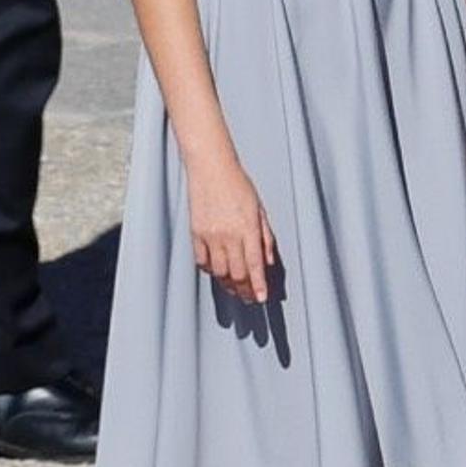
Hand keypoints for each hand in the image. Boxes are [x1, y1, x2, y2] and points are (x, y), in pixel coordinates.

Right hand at [186, 144, 276, 304]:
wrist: (211, 168)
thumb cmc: (237, 184)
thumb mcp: (260, 209)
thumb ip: (265, 237)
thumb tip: (269, 261)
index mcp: (248, 228)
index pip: (255, 265)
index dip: (259, 285)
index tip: (261, 298)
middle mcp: (229, 235)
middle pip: (237, 274)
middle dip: (245, 290)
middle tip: (250, 297)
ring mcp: (210, 235)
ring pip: (219, 271)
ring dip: (228, 284)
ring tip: (235, 288)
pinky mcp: (196, 233)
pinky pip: (202, 261)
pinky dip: (210, 270)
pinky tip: (217, 271)